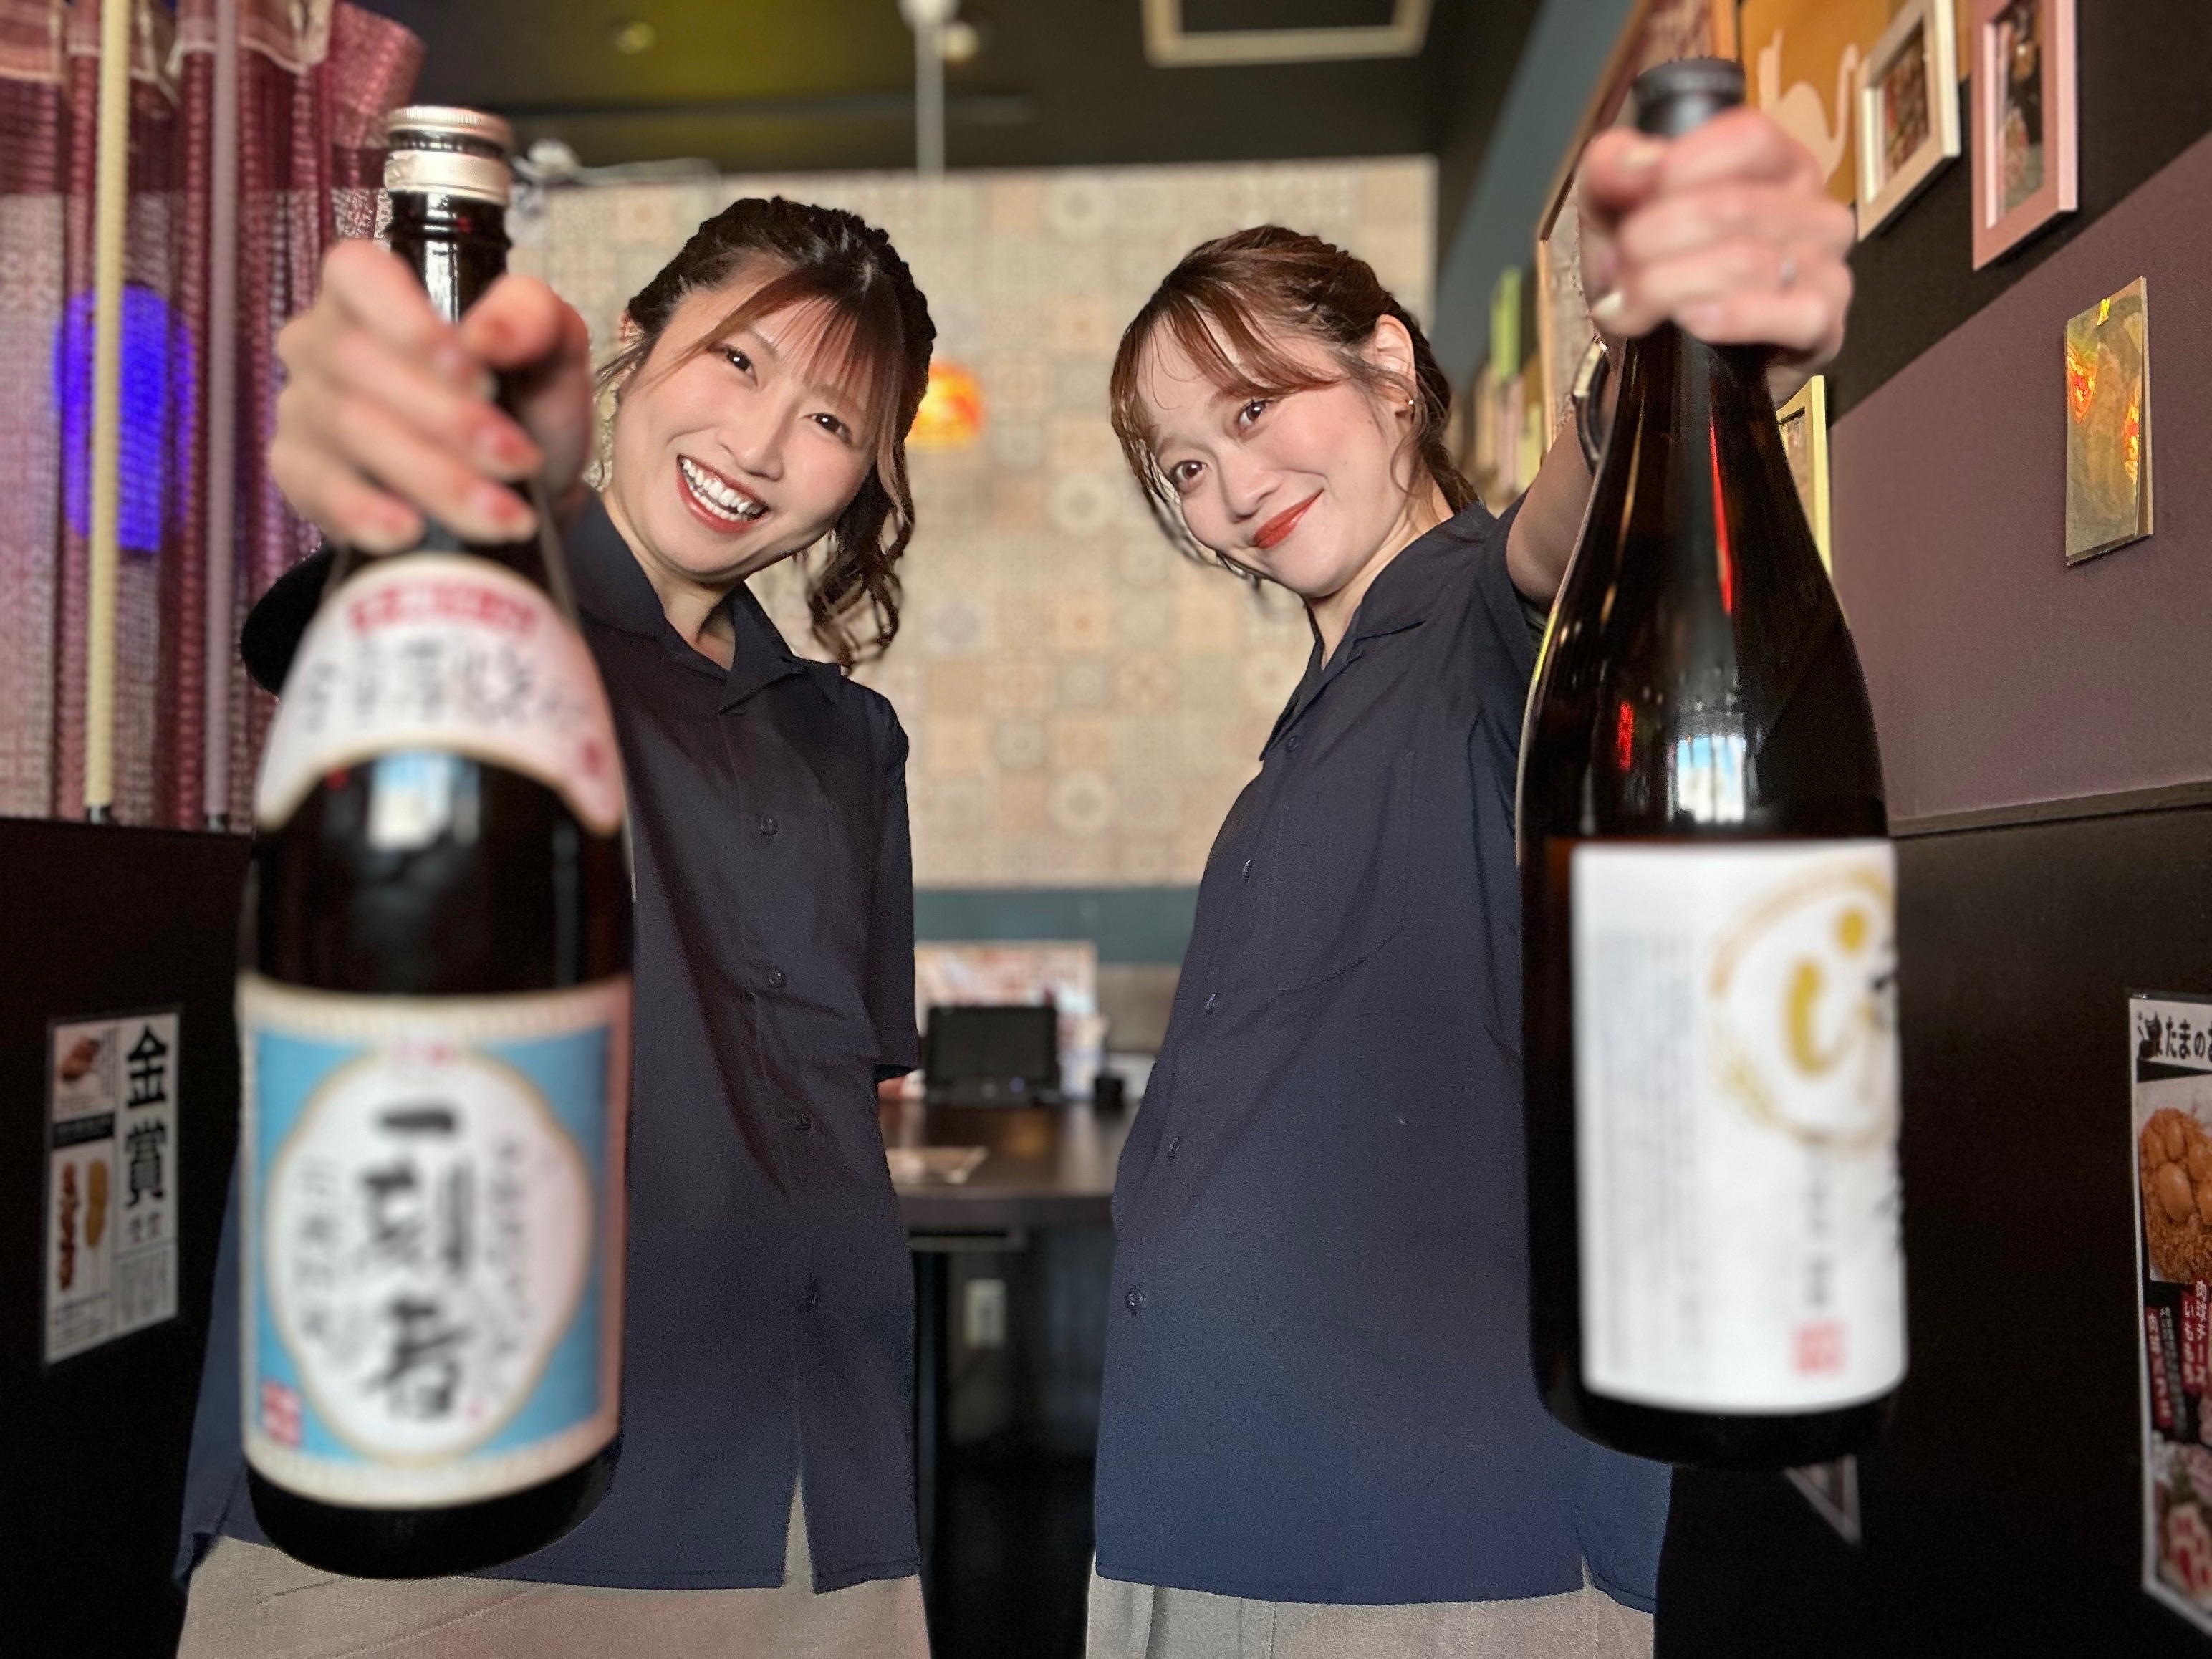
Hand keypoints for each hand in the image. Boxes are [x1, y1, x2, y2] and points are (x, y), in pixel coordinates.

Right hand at [269, 240, 595, 550]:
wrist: (521, 495)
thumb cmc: (525, 408)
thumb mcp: (552, 354)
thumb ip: (532, 319)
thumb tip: (488, 336)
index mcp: (373, 291)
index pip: (358, 274)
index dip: (411, 324)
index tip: (477, 378)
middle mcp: (322, 340)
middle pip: (360, 364)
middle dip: (448, 419)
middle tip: (517, 459)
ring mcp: (302, 406)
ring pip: (350, 430)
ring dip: (434, 476)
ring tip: (504, 514)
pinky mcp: (297, 472)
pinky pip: (317, 488)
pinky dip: (368, 512)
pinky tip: (413, 529)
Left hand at [1575, 106, 1854, 405]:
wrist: (1650, 359)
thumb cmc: (1649, 273)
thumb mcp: (1612, 209)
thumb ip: (1611, 166)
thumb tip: (1636, 166)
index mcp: (1776, 164)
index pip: (1749, 139)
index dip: (1677, 171)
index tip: (1629, 209)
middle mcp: (1813, 209)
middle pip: (1734, 205)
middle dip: (1653, 241)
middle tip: (1618, 269)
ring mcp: (1827, 267)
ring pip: (1749, 262)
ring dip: (1669, 285)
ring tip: (1634, 304)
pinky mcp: (1823, 327)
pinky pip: (1797, 314)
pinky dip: (1733, 318)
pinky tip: (1691, 321)